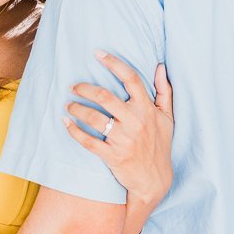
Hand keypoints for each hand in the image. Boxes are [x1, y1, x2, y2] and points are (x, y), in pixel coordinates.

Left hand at [67, 53, 173, 207]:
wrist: (155, 180)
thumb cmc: (160, 145)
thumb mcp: (167, 118)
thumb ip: (164, 91)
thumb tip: (159, 66)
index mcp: (147, 109)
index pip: (131, 79)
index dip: (114, 63)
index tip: (98, 53)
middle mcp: (135, 122)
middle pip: (104, 96)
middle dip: (84, 88)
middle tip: (73, 86)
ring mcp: (124, 139)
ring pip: (94, 118)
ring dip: (76, 108)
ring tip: (68, 105)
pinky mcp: (113, 156)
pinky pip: (88, 141)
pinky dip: (74, 131)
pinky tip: (66, 123)